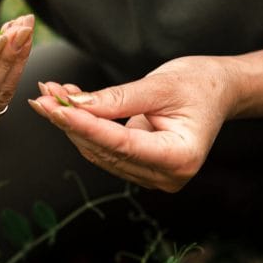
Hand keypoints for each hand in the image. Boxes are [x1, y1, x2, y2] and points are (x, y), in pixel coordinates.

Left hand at [27, 57, 235, 191]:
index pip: (122, 145)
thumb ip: (118, 98)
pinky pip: (104, 150)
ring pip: (99, 152)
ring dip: (72, 123)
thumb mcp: (160, 85)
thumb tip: (75, 104)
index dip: (86, 126)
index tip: (56, 108)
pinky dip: (84, 126)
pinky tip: (68, 102)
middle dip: (72, 122)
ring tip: (52, 93)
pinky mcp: (141, 169)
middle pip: (106, 151)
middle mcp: (166, 176)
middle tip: (44, 94)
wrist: (219, 92)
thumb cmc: (199, 85)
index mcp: (180, 157)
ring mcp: (153, 177)